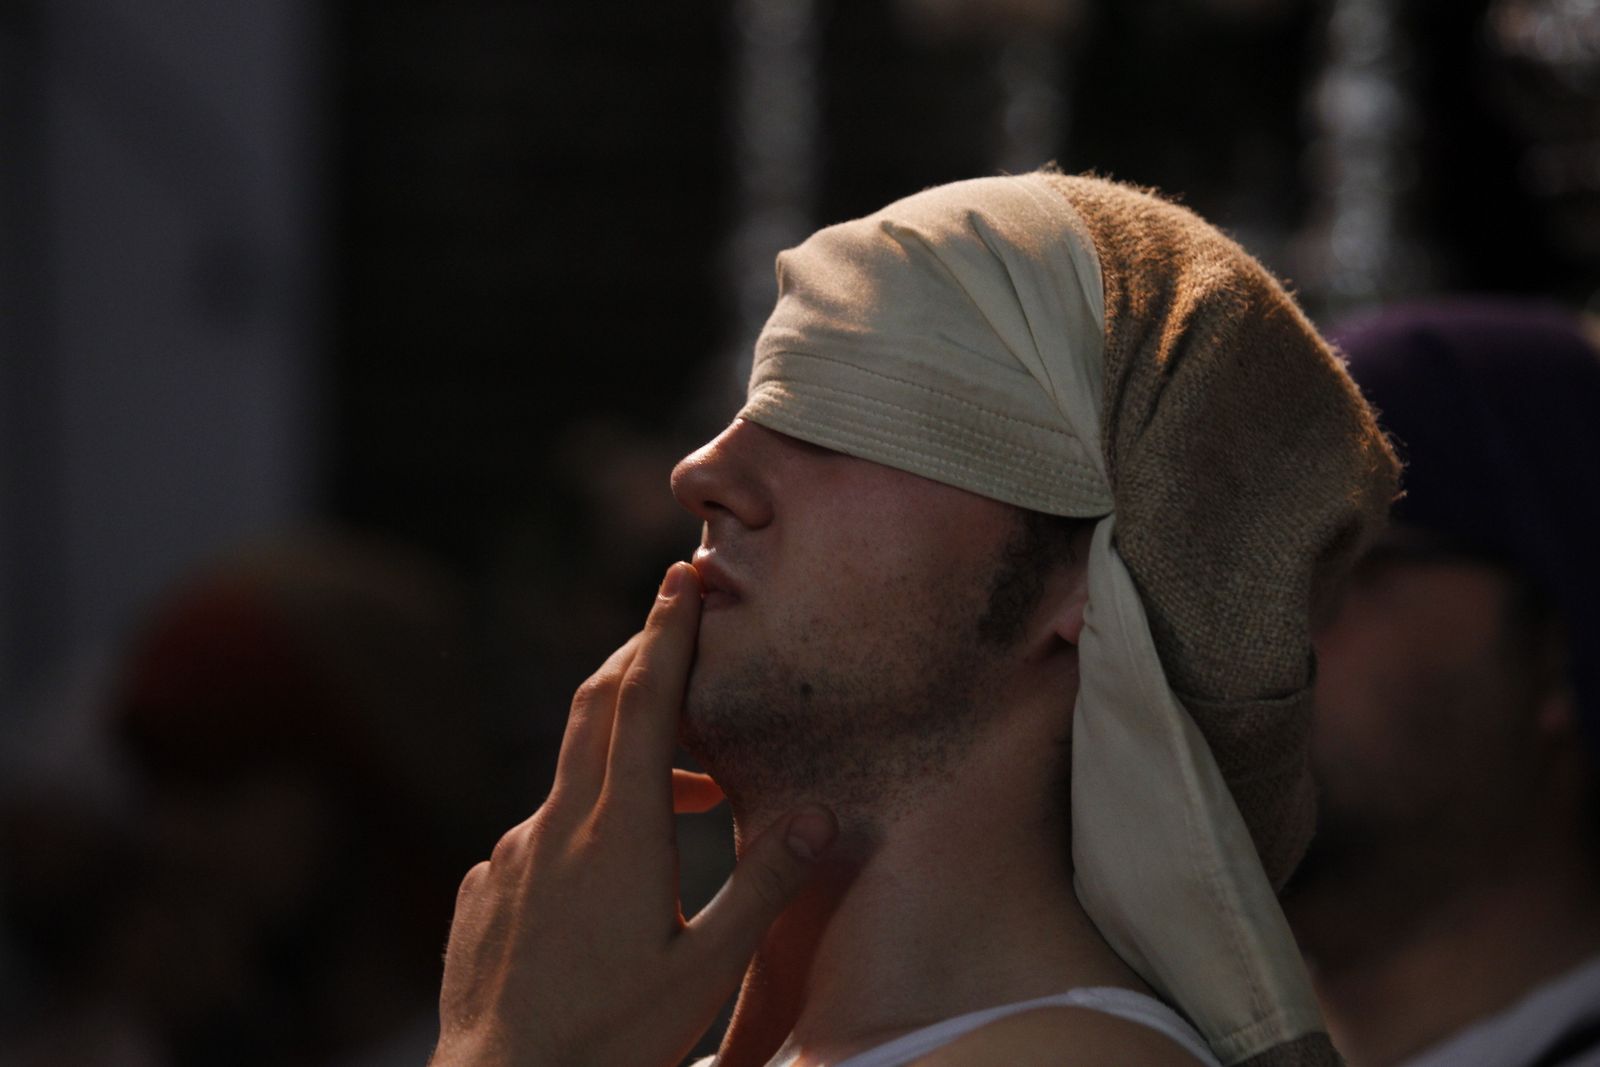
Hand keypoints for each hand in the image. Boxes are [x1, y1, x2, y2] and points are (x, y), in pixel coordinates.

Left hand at [431, 562, 836, 1066]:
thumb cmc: (610, 1040)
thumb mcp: (706, 972)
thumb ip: (764, 887)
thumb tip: (824, 816)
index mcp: (616, 834)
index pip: (641, 703)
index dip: (665, 635)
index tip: (680, 580)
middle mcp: (553, 827)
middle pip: (595, 708)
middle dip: (638, 659)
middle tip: (676, 631)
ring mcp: (507, 857)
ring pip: (571, 778)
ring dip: (625, 759)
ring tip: (686, 797)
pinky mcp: (482, 892)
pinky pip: (538, 833)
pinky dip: (584, 822)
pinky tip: (607, 877)